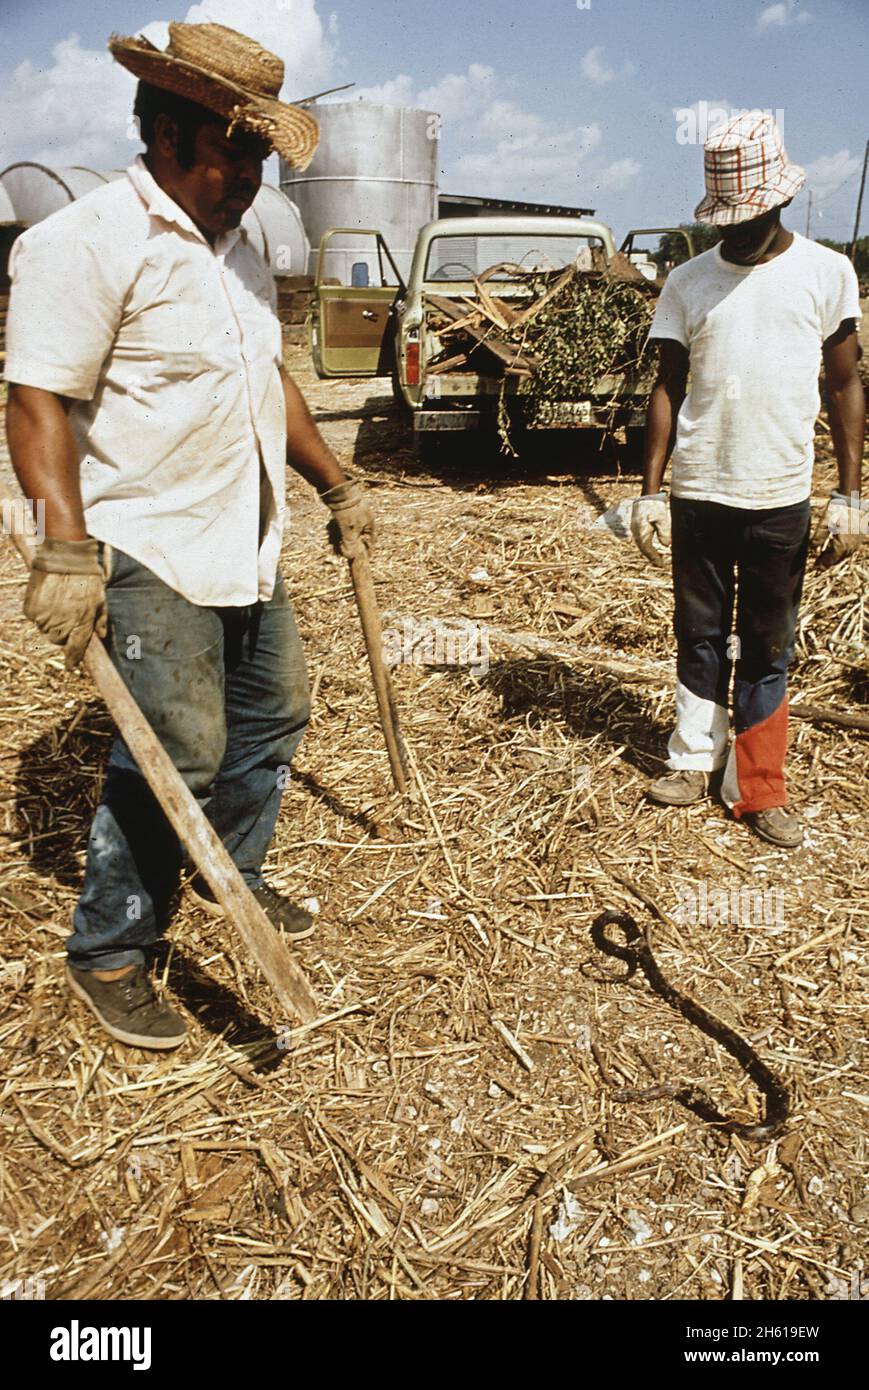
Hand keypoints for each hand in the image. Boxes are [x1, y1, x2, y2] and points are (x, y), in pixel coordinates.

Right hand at [23, 537, 106, 667]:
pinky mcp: (31, 610)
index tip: (72, 665)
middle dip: (63, 633)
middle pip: (58, 641)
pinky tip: (48, 599)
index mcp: (81, 624)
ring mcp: (44, 618)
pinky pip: (35, 619)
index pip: (75, 650)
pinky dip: (40, 613)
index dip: (73, 659)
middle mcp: (61, 624)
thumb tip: (102, 635)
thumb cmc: (86, 577)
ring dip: (51, 623)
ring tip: (58, 604)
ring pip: (46, 630)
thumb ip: (101, 620)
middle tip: (68, 616)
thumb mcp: (100, 599)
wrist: (64, 557)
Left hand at [319, 477, 374, 559]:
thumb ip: (349, 544)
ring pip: (346, 531)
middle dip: (346, 545)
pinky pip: (340, 524)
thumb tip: (349, 556)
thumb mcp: (348, 530)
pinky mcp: (344, 511)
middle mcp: (364, 520)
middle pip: (356, 538)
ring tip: (330, 541)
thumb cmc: (346, 510)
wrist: (336, 489)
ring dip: (338, 537)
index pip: (369, 542)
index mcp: (369, 524)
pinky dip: (335, 528)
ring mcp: (354, 515)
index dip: (364, 551)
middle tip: (338, 551)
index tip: (359, 560)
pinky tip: (329, 529)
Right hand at [631, 492, 670, 566]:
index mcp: (641, 531)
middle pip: (643, 549)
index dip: (654, 558)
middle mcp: (636, 532)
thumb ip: (664, 532)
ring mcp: (635, 529)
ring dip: (648, 552)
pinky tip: (651, 548)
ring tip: (656, 558)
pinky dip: (646, 546)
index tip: (660, 564)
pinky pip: (641, 540)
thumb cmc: (654, 505)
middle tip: (659, 564)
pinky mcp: (637, 527)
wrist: (647, 495)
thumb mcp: (662, 518)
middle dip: (651, 557)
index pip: (647, 549)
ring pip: (641, 545)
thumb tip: (666, 545)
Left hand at [815, 491, 865, 568]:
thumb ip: (818, 536)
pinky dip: (840, 552)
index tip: (814, 568)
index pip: (830, 560)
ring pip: (842, 556)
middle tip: (816, 564)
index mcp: (841, 545)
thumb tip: (812, 549)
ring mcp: (855, 544)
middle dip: (826, 562)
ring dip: (833, 558)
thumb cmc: (840, 509)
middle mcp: (850, 547)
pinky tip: (833, 548)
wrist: (855, 500)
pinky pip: (848, 550)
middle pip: (836, 560)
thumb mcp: (826, 521)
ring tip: (823, 557)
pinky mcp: (858, 539)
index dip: (821, 565)